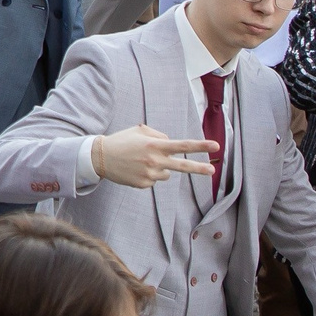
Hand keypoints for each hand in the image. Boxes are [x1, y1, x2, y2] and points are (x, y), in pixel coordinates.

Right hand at [92, 125, 217, 187]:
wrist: (100, 157)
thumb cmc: (122, 141)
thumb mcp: (139, 131)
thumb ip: (159, 135)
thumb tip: (171, 145)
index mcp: (155, 145)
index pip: (182, 145)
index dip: (200, 146)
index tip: (216, 145)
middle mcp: (155, 160)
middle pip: (182, 166)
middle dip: (199, 168)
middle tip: (212, 170)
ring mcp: (150, 174)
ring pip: (166, 173)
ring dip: (159, 168)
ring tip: (140, 162)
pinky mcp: (144, 185)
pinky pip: (154, 180)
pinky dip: (148, 175)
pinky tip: (135, 169)